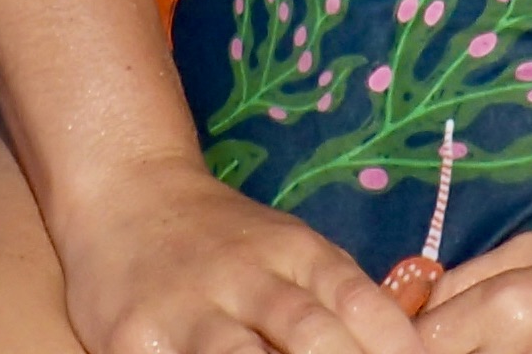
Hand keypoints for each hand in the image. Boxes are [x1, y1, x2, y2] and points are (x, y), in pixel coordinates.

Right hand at [53, 158, 430, 353]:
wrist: (124, 193)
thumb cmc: (224, 238)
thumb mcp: (288, 247)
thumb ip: (339, 295)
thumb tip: (408, 349)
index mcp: (292, 251)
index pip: (353, 296)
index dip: (389, 340)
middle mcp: (244, 275)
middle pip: (305, 330)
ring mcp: (187, 310)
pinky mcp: (133, 342)